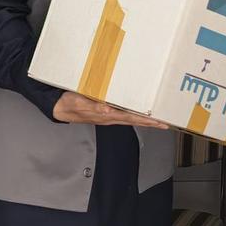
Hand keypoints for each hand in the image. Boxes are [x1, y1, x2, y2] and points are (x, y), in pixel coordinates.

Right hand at [52, 92, 168, 128]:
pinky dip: (134, 114)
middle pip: (134, 120)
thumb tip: (107, 109)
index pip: (131, 118)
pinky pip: (124, 114)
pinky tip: (139, 113)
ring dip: (144, 120)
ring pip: (130, 118)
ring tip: (157, 120)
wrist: (60, 108)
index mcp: (107, 115)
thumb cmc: (70, 104)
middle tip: (165, 123)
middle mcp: (110, 117)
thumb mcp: (79, 102)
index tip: (159, 121)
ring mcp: (108, 116)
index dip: (146, 120)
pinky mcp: (106, 113)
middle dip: (150, 122)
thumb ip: (93, 106)